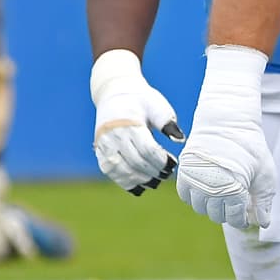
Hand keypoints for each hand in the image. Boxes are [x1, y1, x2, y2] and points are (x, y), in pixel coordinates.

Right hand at [90, 50, 184, 194]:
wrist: (115, 92)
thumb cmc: (142, 99)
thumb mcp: (157, 105)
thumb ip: (166, 122)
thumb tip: (179, 139)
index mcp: (130, 123)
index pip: (147, 149)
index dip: (161, 160)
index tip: (173, 165)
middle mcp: (114, 135)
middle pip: (135, 161)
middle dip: (153, 171)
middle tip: (167, 175)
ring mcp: (104, 144)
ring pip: (120, 170)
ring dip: (139, 179)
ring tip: (155, 183)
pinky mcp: (100, 151)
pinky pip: (110, 171)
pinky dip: (123, 181)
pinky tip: (138, 187)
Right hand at [176, 45, 274, 229]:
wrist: (227, 121)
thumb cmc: (250, 147)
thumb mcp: (265, 173)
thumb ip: (264, 201)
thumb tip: (263, 223)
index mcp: (232, 188)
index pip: (235, 217)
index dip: (243, 218)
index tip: (247, 214)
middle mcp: (209, 188)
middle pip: (217, 215)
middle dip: (229, 212)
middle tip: (238, 202)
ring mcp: (194, 181)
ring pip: (200, 208)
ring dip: (212, 206)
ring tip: (224, 193)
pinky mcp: (183, 174)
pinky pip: (187, 197)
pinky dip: (197, 197)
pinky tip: (210, 188)